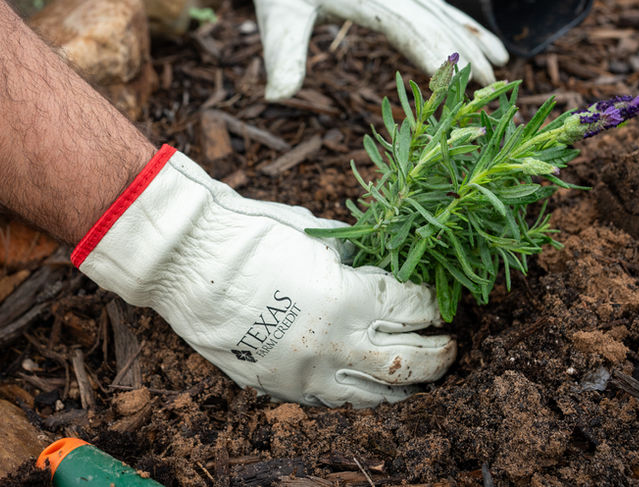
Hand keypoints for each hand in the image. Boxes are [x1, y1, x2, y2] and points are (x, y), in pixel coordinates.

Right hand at [72, 146, 455, 407]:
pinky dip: (357, 395)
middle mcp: (335, 344)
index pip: (412, 309)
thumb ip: (355, 260)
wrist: (188, 262)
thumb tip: (380, 269)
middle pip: (409, 362)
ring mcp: (307, 372)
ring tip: (419, 380)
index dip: (432, 304)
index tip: (437, 301)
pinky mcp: (280, 387)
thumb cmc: (253, 235)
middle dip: (440, 355)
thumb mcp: (317, 237)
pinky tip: (366, 387)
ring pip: (375, 395)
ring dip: (404, 387)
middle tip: (450, 347)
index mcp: (349, 299)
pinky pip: (331, 401)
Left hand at [205, 0, 508, 100]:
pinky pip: (435, 4)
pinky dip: (461, 23)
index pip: (403, 21)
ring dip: (472, 37)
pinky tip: (484, 42)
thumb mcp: (273, 12)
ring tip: (503, 65)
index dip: (431, 48)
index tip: (456, 76)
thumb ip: (280, 53)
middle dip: (464, 49)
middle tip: (491, 83)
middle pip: (432, 16)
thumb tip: (275, 97)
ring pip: (441, 9)